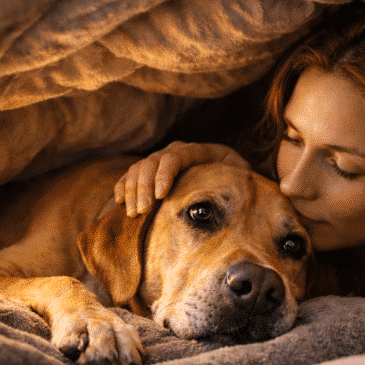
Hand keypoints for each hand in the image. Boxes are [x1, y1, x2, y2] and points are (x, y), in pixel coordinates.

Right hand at [114, 141, 249, 215]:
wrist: (229, 179)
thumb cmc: (237, 181)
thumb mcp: (242, 176)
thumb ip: (240, 177)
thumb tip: (245, 186)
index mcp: (199, 151)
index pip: (175, 157)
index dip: (165, 174)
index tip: (160, 196)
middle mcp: (176, 151)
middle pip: (151, 163)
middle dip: (143, 187)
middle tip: (141, 212)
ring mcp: (161, 160)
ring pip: (138, 169)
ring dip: (132, 190)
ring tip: (133, 214)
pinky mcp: (151, 173)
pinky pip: (130, 175)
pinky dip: (123, 187)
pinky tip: (120, 202)